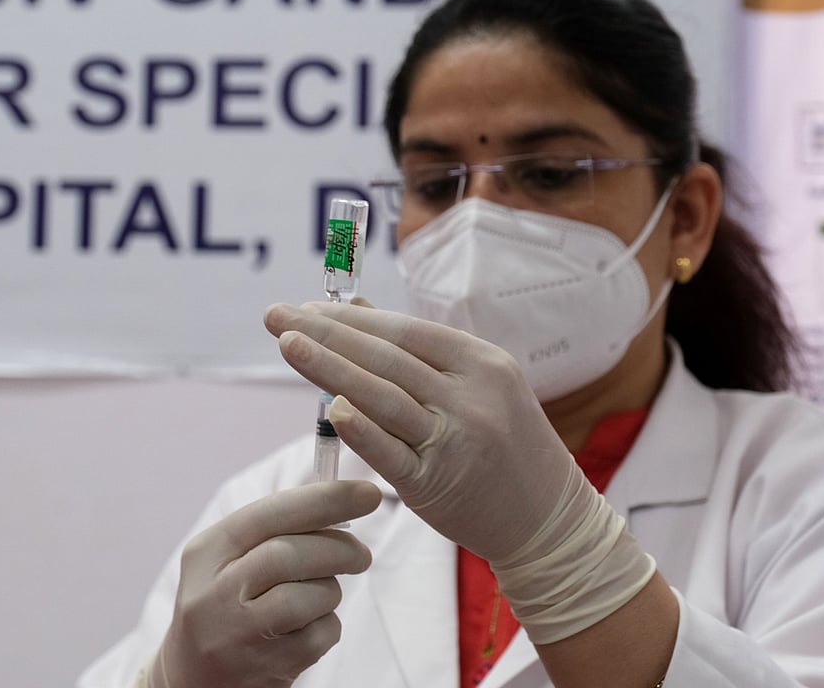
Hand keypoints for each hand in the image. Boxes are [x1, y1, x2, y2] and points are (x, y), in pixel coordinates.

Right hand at [151, 480, 381, 687]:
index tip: (368, 493)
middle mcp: (213, 593)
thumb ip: (274, 529)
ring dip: (330, 591)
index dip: (324, 499)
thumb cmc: (226, 604)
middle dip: (340, 548)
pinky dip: (328, 626)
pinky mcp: (263, 670)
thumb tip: (342, 500)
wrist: (194, 678)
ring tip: (321, 595)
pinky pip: (318, 636)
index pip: (269, 514)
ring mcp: (236, 636)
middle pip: (291, 554)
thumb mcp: (228, 560)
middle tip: (361, 554)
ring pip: (310, 596)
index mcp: (206, 553)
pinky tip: (310, 627)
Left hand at [264, 300, 564, 562]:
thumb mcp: (478, 384)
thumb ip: (419, 352)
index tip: (305, 307)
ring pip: (383, 397)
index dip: (352, 318)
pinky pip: (392, 454)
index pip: (405, 331)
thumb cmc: (504, 442)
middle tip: (276, 316)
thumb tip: (357, 311)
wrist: (547, 517)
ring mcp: (456, 441)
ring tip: (287, 345)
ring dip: (329, 368)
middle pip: (386, 357)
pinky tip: (332, 409)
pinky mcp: (438, 486)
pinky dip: (362, 431)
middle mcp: (470, 396)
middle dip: (325, 333)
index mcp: (481, 362)